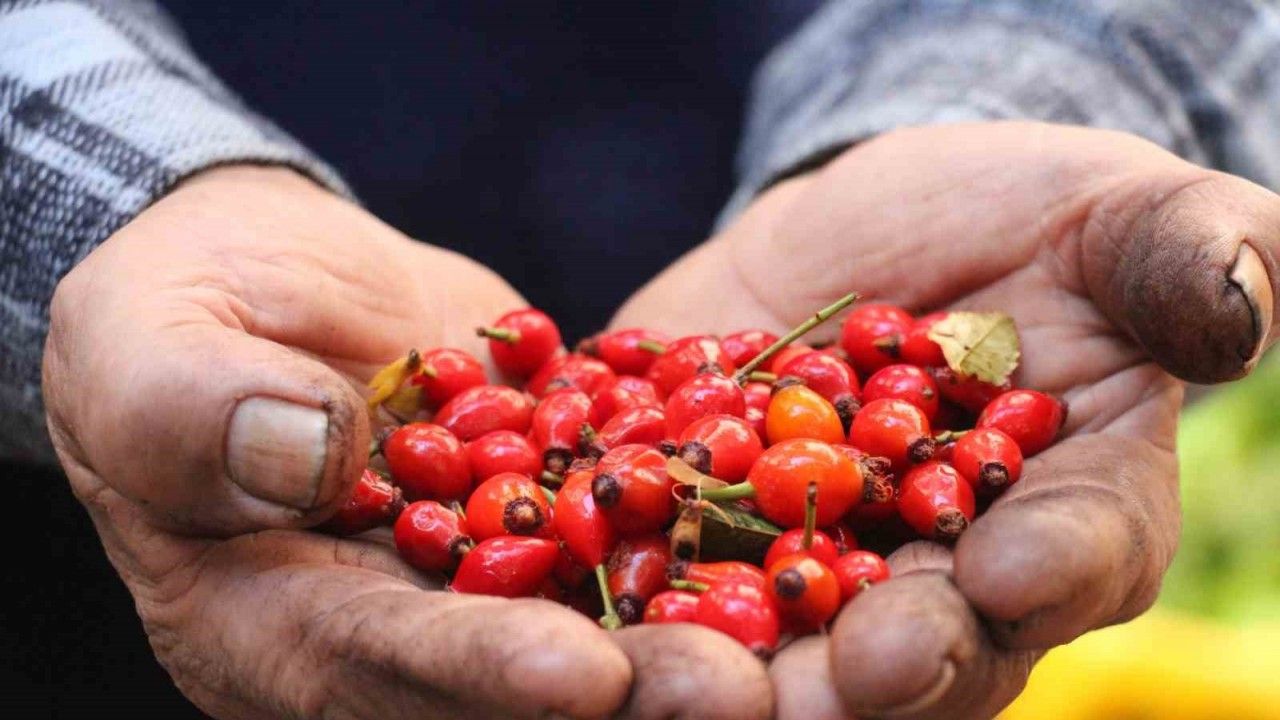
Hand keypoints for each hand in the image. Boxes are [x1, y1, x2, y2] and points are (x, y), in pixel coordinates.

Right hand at [44, 166, 771, 718]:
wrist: (272, 280)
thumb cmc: (176, 310)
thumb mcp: (146, 342)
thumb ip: (192, 404)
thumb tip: (306, 448)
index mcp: (273, 622)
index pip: (376, 665)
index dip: (475, 679)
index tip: (578, 676)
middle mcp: (398, 626)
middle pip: (512, 680)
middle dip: (625, 690)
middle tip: (734, 692)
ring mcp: (488, 573)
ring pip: (600, 614)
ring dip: (700, 629)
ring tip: (806, 631)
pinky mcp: (555, 506)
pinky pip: (636, 521)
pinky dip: (714, 522)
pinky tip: (806, 514)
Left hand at [614, 122, 1278, 718]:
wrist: (864, 230)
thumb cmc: (1018, 220)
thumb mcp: (1110, 213)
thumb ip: (1182, 253)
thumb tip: (1245, 300)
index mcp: (1068, 517)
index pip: (1077, 561)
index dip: (1049, 571)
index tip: (1009, 565)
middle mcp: (940, 580)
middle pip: (920, 656)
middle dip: (879, 673)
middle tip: (837, 682)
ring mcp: (807, 572)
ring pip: (777, 653)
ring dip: (730, 677)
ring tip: (684, 678)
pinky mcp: (695, 536)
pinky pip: (654, 575)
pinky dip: (614, 592)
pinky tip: (568, 584)